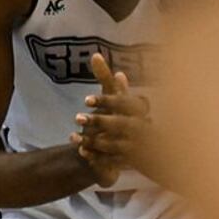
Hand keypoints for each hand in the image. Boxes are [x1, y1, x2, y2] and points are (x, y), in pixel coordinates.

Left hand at [73, 50, 158, 181]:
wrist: (146, 151)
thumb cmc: (126, 118)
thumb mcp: (118, 99)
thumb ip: (106, 80)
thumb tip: (95, 55)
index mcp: (139, 110)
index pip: (125, 103)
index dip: (106, 100)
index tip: (86, 100)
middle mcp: (140, 127)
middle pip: (120, 124)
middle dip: (98, 121)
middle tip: (77, 117)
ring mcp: (136, 147)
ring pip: (113, 144)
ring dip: (91, 140)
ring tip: (73, 137)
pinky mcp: (130, 163)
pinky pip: (112, 161)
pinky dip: (96, 157)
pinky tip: (81, 152)